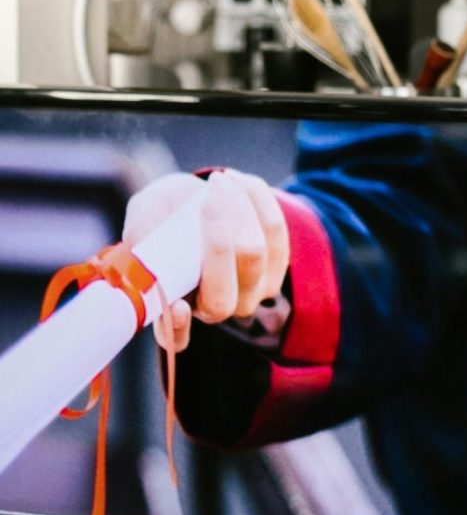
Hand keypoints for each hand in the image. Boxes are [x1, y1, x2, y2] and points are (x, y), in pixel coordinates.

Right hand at [122, 170, 289, 355]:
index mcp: (174, 308)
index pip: (175, 334)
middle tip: (207, 198)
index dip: (176, 327)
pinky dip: (256, 200)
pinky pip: (275, 230)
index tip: (176, 306)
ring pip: (254, 254)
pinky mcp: (277, 263)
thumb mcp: (145, 213)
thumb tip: (142, 241)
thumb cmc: (164, 212)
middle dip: (217, 241)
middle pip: (223, 291)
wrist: (200, 197)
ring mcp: (251, 289)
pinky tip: (236, 181)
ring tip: (217, 181)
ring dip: (238, 209)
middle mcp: (216, 307)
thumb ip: (141, 228)